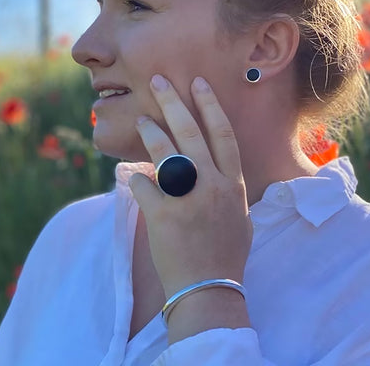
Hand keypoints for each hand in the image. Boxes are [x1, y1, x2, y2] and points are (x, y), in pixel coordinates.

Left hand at [128, 74, 252, 298]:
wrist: (209, 289)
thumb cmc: (227, 253)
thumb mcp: (241, 217)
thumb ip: (230, 189)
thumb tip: (218, 171)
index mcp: (232, 183)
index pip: (222, 134)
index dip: (209, 106)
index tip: (197, 83)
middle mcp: (212, 184)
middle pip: (191, 133)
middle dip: (174, 102)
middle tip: (158, 81)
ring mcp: (187, 199)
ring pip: (166, 153)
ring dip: (151, 131)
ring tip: (140, 117)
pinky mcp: (162, 215)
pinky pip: (144, 186)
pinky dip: (135, 179)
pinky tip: (128, 173)